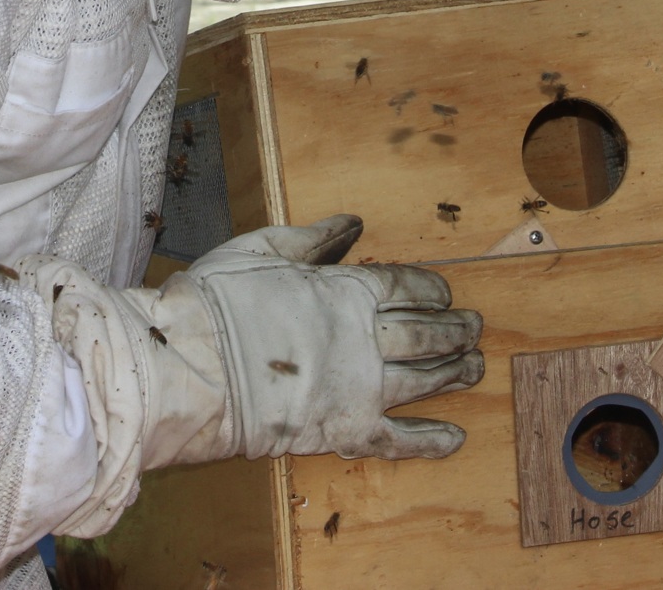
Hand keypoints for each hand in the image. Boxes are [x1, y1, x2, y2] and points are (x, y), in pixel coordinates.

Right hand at [30, 217, 482, 536]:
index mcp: (347, 291)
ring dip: (456, 373)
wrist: (187, 370)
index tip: (445, 295)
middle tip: (474, 330)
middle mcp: (366, 338)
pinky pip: (401, 440)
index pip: (408, 287)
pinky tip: (455, 438)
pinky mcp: (345, 431)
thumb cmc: (214, 305)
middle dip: (456, 330)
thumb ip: (314, 238)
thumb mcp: (262, 249)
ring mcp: (361, 387)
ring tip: (475, 368)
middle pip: (428, 333)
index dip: (433, 291)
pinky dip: (432, 441)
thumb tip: (351, 222)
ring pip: (426, 380)